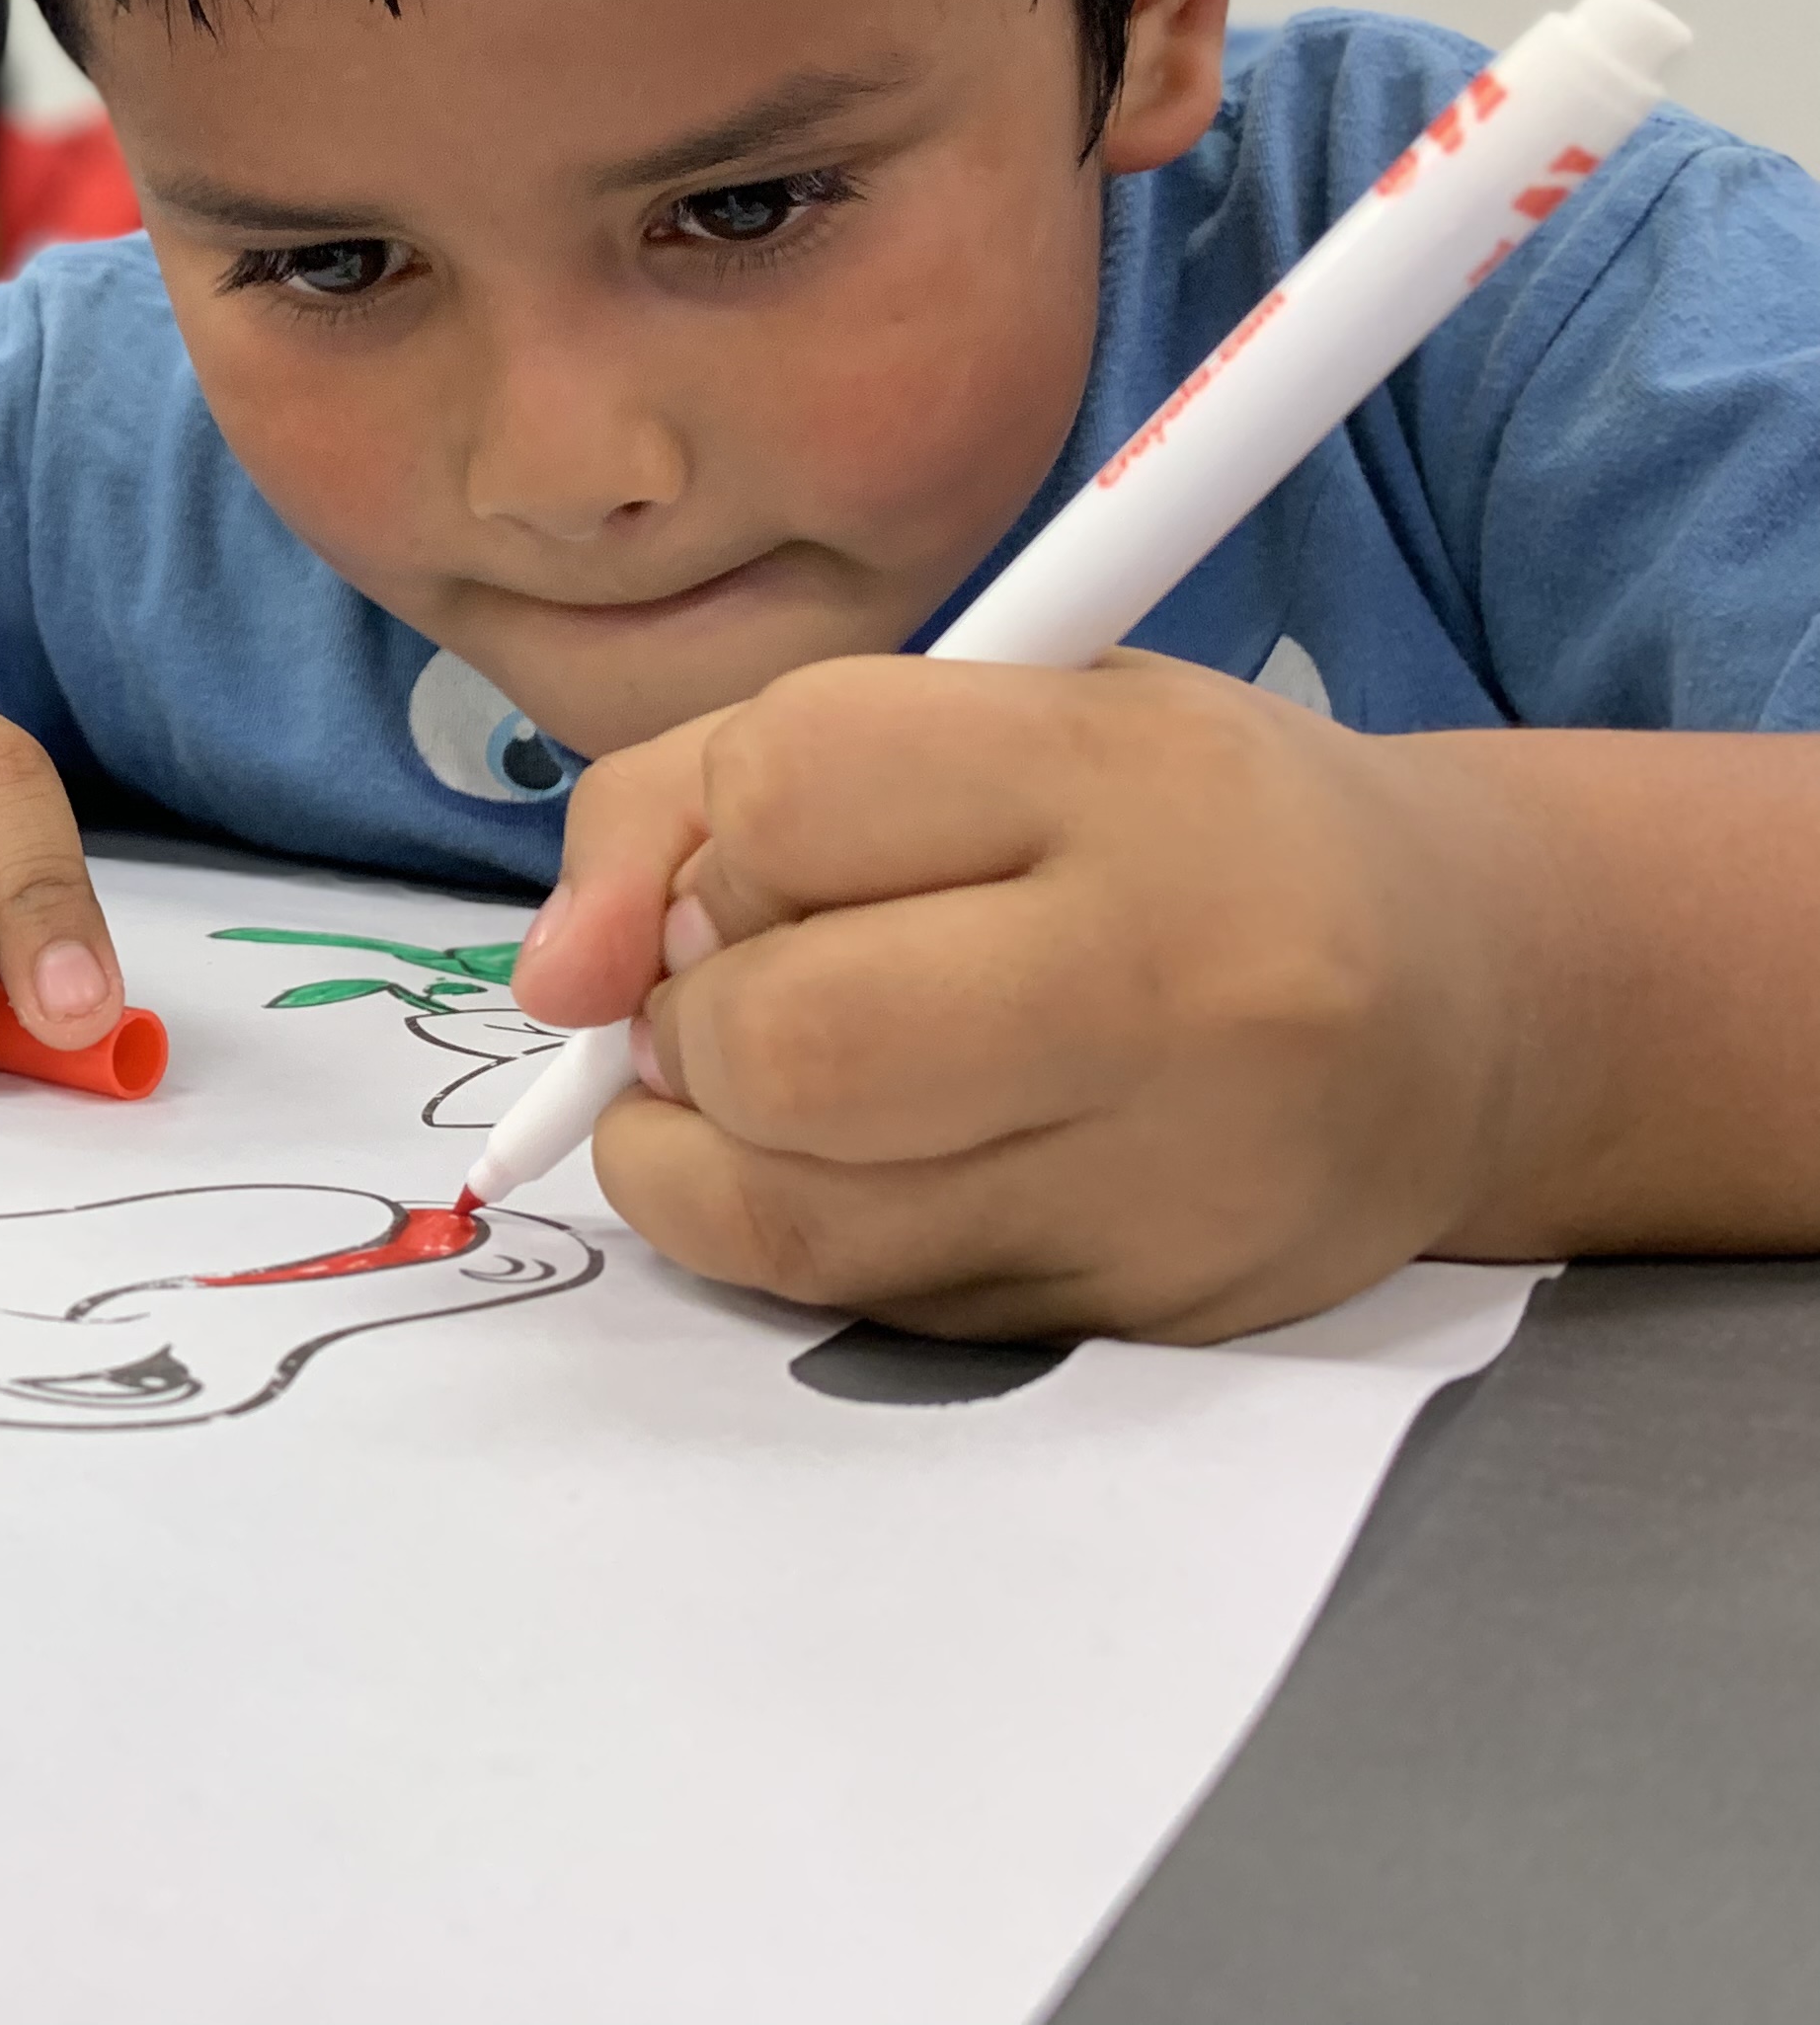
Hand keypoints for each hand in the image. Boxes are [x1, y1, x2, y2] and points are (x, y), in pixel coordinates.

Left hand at [513, 652, 1534, 1342]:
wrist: (1472, 1001)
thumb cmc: (1172, 824)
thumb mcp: (977, 709)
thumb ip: (704, 787)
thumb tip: (554, 983)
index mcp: (1120, 776)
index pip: (786, 793)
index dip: (707, 836)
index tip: (748, 856)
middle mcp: (1168, 984)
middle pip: (776, 1045)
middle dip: (690, 1022)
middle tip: (744, 992)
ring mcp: (1164, 1179)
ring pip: (782, 1211)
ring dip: (702, 1143)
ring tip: (778, 1077)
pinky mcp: (1139, 1317)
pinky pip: (850, 1301)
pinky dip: (788, 1229)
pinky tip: (859, 1160)